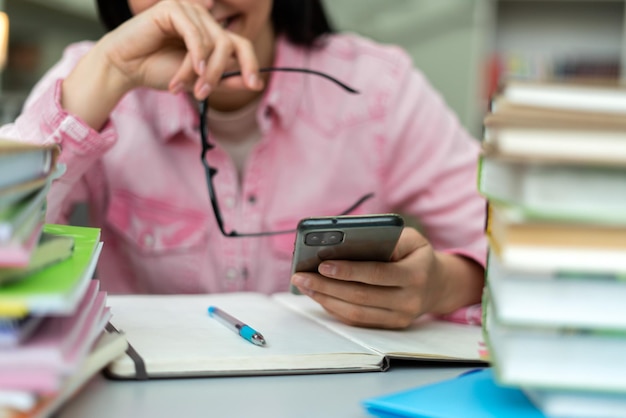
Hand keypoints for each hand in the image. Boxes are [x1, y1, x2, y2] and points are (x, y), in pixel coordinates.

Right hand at [62, 0, 262, 128]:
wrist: (126, 68)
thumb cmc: (159, 70)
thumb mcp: (200, 81)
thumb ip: (225, 80)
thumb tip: (255, 83)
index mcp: (211, 33)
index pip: (242, 44)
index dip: (252, 64)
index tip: (256, 86)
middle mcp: (203, 18)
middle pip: (229, 45)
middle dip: (219, 73)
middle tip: (203, 93)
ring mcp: (189, 10)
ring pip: (213, 43)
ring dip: (200, 70)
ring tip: (183, 85)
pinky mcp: (173, 8)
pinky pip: (195, 35)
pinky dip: (194, 56)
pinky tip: (188, 71)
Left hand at [290, 228, 483, 328]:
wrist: (438, 284)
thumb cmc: (416, 255)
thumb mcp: (410, 238)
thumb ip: (384, 238)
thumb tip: (345, 242)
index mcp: (416, 275)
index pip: (376, 274)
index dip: (348, 271)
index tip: (322, 265)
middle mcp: (409, 301)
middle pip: (361, 297)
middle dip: (327, 286)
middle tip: (301, 276)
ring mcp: (400, 318)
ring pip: (356, 313)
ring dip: (325, 299)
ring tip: (304, 286)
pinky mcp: (390, 327)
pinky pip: (357, 321)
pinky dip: (335, 308)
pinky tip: (318, 296)